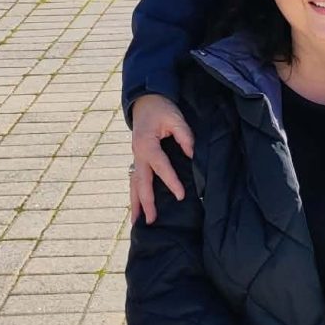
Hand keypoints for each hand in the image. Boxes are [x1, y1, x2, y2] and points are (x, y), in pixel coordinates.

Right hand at [129, 94, 194, 222]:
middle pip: (141, 182)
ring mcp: (136, 158)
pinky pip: (135, 180)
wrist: (146, 101)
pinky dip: (135, 194)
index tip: (181, 196)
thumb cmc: (161, 109)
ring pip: (134, 184)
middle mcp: (138, 154)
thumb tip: (191, 154)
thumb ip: (184, 135)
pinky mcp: (138, 159)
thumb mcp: (175, 117)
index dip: (171, 182)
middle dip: (146, 202)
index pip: (160, 167)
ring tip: (137, 222)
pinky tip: (137, 206)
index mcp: (147, 145)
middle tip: (151, 220)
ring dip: (135, 203)